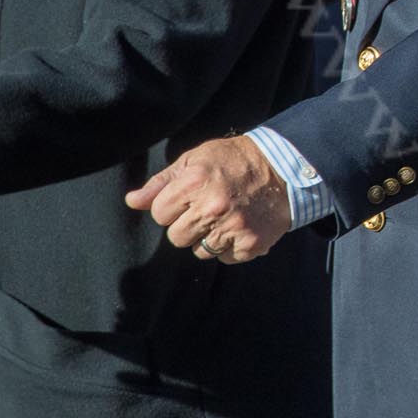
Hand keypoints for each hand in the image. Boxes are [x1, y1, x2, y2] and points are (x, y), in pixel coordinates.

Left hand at [125, 136, 291, 264]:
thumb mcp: (196, 159)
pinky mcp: (251, 243)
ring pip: (199, 251)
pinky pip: (225, 258)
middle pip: (176, 237)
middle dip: (189, 224)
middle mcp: (212, 207)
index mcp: (194, 182)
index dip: (173, 205)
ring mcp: (232, 227)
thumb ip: (161, 182)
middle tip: (211, 206)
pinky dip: (232, 246)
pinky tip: (241, 225)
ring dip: (210, 237)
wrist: (285, 166)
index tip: (191, 195)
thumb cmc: (235, 160)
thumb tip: (132, 201)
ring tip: (227, 215)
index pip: (159, 213)